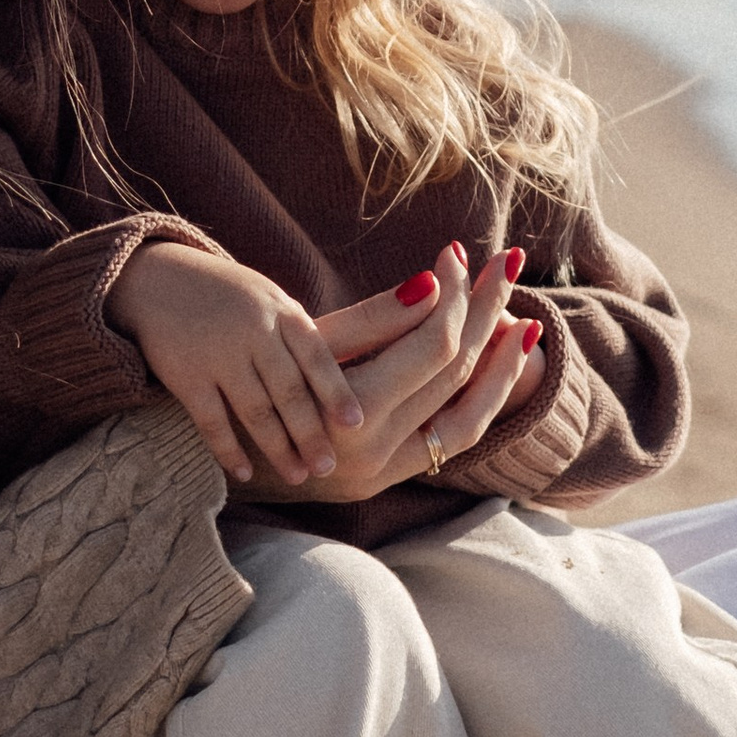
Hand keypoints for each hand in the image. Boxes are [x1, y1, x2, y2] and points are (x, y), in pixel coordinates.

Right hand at [105, 242, 367, 487]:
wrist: (157, 277)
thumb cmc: (230, 298)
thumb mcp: (271, 300)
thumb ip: (303, 335)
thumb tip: (357, 371)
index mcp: (281, 311)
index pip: (316, 356)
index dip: (336, 391)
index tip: (356, 424)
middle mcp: (253, 331)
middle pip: (289, 390)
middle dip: (311, 432)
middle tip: (328, 467)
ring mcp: (218, 354)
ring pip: (254, 410)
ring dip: (277, 448)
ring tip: (297, 477)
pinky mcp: (185, 375)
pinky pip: (212, 420)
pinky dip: (229, 449)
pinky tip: (246, 472)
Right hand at [238, 244, 542, 507]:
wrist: (213, 440)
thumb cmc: (257, 370)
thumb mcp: (307, 341)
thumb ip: (373, 319)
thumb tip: (436, 281)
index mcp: (352, 411)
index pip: (435, 347)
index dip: (455, 295)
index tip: (457, 252)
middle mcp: (372, 452)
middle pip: (456, 375)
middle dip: (487, 314)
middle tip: (508, 265)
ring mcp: (380, 474)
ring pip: (468, 418)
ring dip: (500, 367)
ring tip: (524, 323)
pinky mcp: (383, 483)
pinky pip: (452, 443)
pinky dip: (480, 402)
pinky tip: (499, 368)